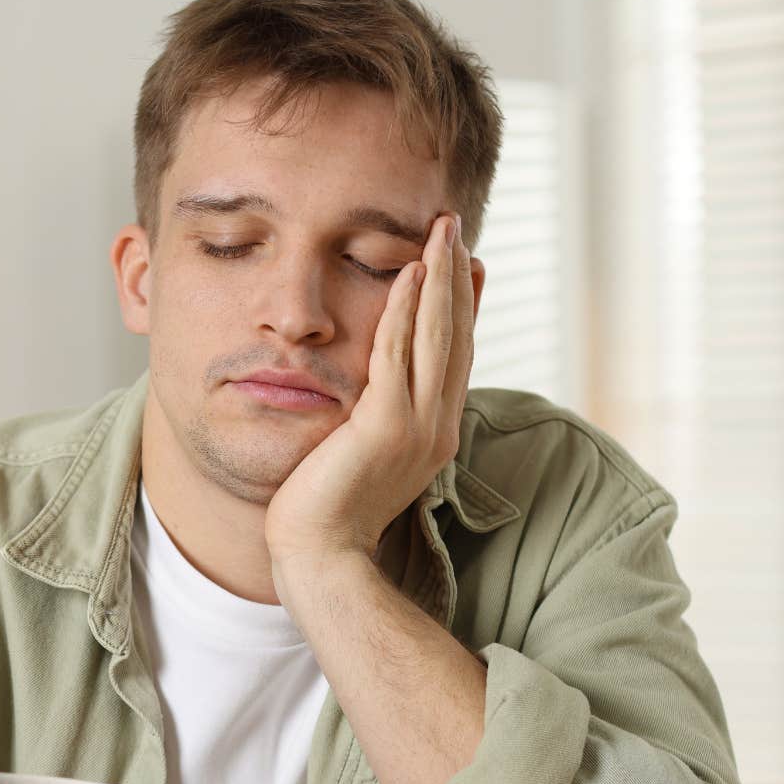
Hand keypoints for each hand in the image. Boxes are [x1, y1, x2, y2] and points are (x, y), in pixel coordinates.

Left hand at [264, 213, 476, 569]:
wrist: (320, 557)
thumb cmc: (327, 513)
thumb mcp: (362, 456)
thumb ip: (375, 421)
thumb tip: (370, 394)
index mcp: (435, 433)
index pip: (456, 354)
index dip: (462, 304)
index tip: (464, 261)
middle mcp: (437, 426)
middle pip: (457, 335)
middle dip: (457, 277)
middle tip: (454, 226)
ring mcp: (417, 426)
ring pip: (438, 336)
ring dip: (439, 278)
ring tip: (440, 230)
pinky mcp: (386, 426)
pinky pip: (399, 354)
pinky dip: (408, 310)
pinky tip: (409, 273)